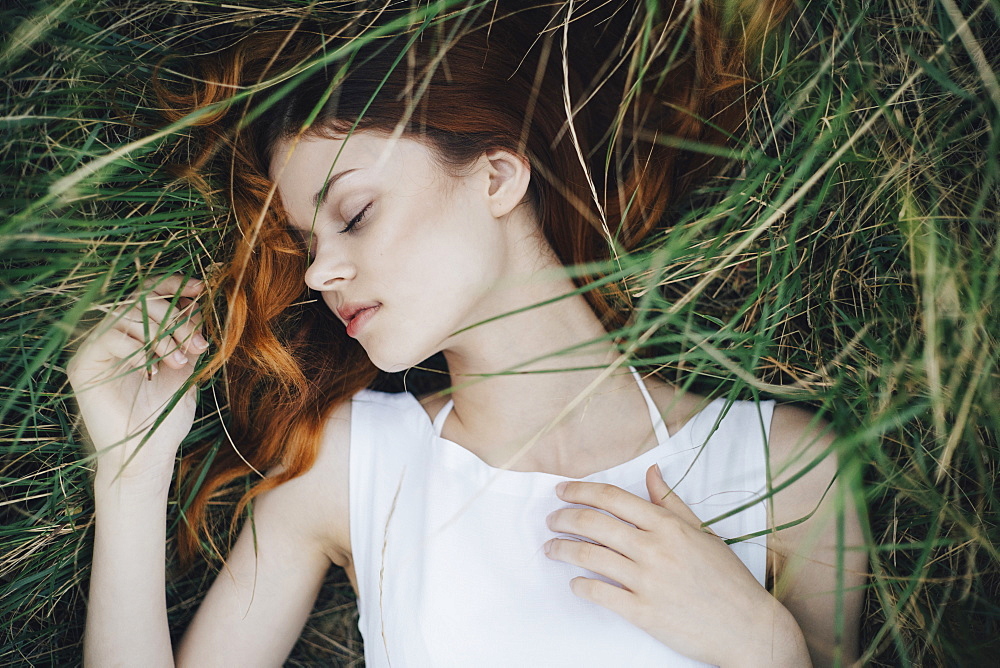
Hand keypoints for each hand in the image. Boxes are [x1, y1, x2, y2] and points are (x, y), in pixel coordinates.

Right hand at [67, 274, 207, 489]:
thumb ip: (188, 335)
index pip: (148, 293)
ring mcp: (95, 349)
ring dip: (162, 335)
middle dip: (176, 318)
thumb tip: (199, 301)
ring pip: (126, 315)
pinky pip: (108, 338)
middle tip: (198, 344)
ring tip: (180, 362)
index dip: (173, 285)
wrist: (149, 454)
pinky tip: (153, 368)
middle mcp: (112, 336)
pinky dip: (137, 347)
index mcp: (136, 333)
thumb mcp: (187, 367)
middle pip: (140, 300)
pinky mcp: (83, 366)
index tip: (201, 289)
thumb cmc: (167, 416)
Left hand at [544, 464, 805, 665]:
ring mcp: (646, 581)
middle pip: (593, 523)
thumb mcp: (702, 532)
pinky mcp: (642, 612)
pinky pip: (599, 593)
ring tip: (551, 548)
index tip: (562, 490)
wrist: (748, 628)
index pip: (611, 498)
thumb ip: (670, 502)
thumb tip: (650, 472)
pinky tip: (574, 582)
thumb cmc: (728, 580)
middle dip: (563, 518)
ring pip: (589, 556)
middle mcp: (653, 548)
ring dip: (562, 549)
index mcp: (667, 525)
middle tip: (552, 520)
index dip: (580, 491)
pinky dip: (580, 585)